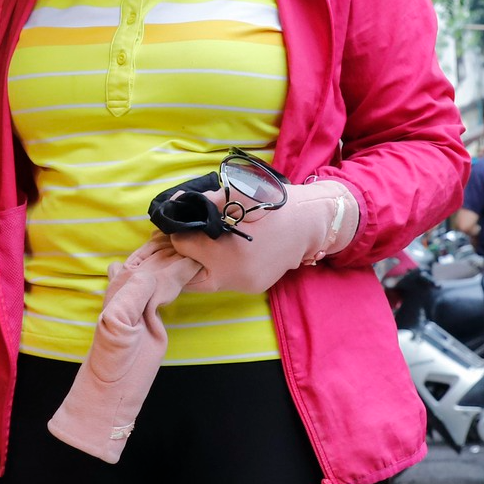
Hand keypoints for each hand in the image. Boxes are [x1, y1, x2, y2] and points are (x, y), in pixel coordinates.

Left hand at [169, 180, 359, 293]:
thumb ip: (203, 202)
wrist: (309, 222)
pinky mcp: (252, 287)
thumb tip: (174, 204)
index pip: (183, 246)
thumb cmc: (273, 204)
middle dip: (178, 257)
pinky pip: (222, 281)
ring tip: (193, 245)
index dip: (175, 232)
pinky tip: (213, 254)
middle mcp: (235, 274)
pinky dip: (213, 268)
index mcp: (230, 250)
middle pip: (187, 274)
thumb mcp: (237, 196)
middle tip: (175, 241)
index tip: (173, 223)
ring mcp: (244, 284)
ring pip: (204, 281)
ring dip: (194, 265)